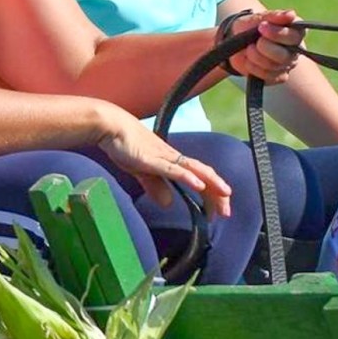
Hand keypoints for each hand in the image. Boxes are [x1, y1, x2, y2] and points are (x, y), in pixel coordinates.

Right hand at [96, 113, 231, 218]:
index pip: (198, 177)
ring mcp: (165, 157)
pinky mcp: (154, 158)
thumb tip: (167, 203)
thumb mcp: (143, 171)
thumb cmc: (125, 145)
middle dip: (217, 193)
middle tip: (227, 212)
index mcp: (172, 161)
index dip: (211, 194)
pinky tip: (199, 185)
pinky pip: (174, 169)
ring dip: (212, 183)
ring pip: (195, 170)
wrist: (111, 126)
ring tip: (225, 196)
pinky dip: (188, 177)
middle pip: (203, 174)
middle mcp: (173, 157)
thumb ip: (155, 186)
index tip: (217, 212)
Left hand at [224, 9, 304, 82]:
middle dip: (264, 48)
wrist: (236, 40)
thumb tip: (291, 14)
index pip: (294, 36)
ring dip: (255, 57)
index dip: (277, 34)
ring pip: (273, 66)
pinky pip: (267, 76)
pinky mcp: (278, 76)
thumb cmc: (251, 26)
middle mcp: (296, 49)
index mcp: (295, 31)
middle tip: (254, 41)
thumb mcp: (258, 17)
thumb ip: (274, 16)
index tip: (261, 27)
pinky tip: (249, 60)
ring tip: (249, 48)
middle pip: (285, 56)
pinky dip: (253, 68)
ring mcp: (287, 64)